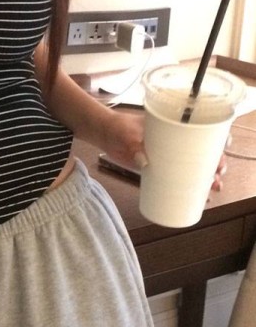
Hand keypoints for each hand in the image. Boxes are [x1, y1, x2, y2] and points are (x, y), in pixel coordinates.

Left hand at [100, 110, 227, 191]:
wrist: (105, 135)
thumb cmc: (119, 127)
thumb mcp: (127, 133)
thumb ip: (134, 145)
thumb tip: (144, 162)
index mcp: (175, 127)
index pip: (203, 131)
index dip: (217, 143)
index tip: (221, 153)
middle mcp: (176, 141)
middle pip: (204, 153)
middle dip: (216, 166)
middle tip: (216, 178)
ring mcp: (169, 156)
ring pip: (194, 168)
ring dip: (207, 180)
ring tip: (212, 191)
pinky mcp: (159, 169)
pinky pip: (178, 179)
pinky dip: (190, 189)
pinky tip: (200, 199)